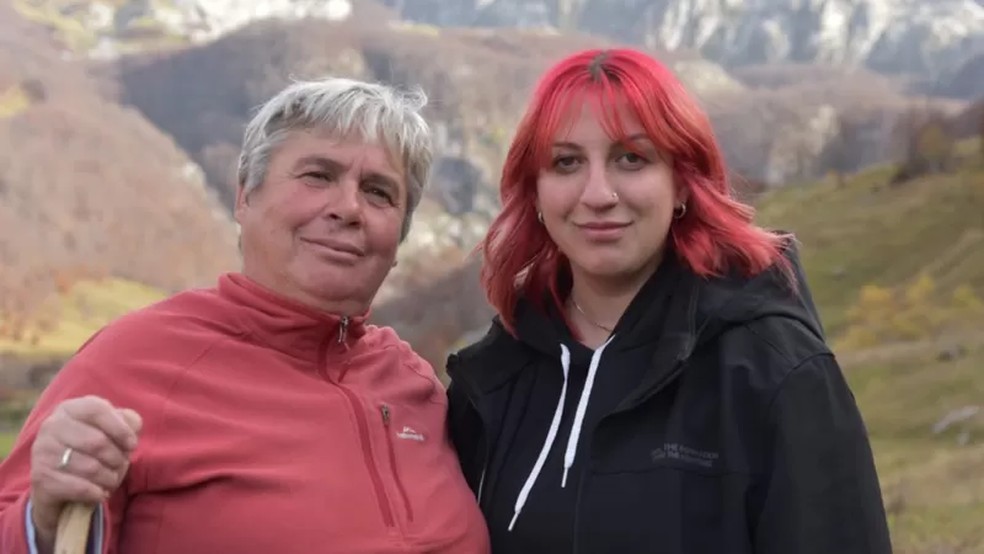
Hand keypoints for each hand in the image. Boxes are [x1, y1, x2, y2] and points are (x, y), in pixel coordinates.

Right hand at [28, 396, 141, 548]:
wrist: (57, 482)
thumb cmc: (92, 450)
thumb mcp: (111, 430)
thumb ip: (127, 421)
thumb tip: (132, 426)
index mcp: (70, 409)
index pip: (97, 410)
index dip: (121, 429)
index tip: (132, 445)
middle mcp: (51, 425)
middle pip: (98, 442)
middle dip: (117, 458)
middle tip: (119, 466)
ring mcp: (43, 451)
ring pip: (91, 468)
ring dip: (109, 478)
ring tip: (111, 480)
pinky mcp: (41, 477)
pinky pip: (80, 488)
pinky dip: (97, 493)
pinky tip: (100, 493)